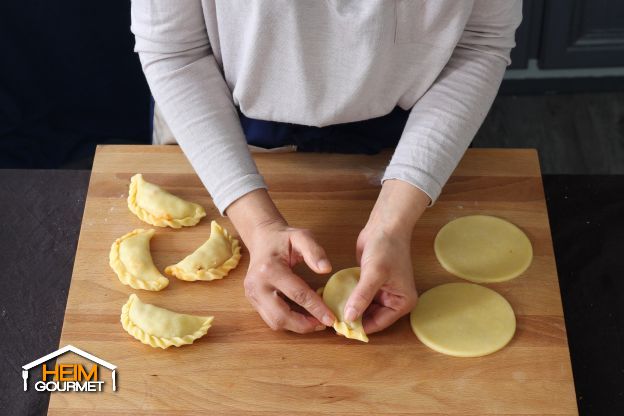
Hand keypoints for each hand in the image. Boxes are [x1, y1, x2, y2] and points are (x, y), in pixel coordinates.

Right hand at [226, 189, 335, 332]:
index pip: (297, 294)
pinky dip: (288, 322)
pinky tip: (301, 317)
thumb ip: (314, 251)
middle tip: (323, 324)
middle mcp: (256, 285)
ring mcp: (252, 294)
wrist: (262, 237)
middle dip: (304, 325)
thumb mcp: (302, 237)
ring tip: (314, 322)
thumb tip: (326, 269)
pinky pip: (270, 318)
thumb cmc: (283, 238)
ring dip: (296, 326)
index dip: (316, 308)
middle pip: (281, 316)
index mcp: (269, 269)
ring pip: (274, 322)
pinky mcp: (252, 300)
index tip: (332, 318)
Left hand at [343, 180, 429, 333]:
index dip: (360, 327)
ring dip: (348, 309)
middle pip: (370, 317)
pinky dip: (347, 298)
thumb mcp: (374, 274)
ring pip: (362, 308)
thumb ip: (362, 296)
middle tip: (332, 322)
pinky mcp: (370, 283)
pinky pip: (358, 296)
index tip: (341, 330)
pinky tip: (333, 300)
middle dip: (353, 318)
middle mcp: (394, 300)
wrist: (384, 225)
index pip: (379, 323)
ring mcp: (382, 292)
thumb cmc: (386, 248)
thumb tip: (350, 317)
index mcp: (402, 302)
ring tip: (330, 312)